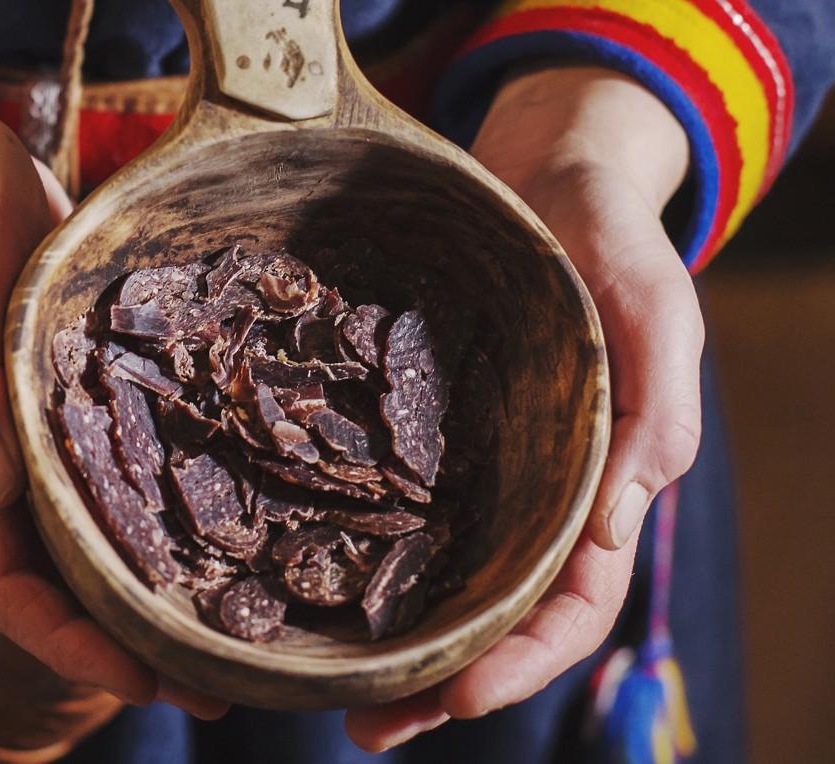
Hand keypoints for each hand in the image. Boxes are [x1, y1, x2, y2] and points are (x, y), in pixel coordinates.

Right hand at [0, 19, 228, 718]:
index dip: (61, 642)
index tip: (137, 676)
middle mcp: (4, 466)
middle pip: (61, 588)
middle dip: (129, 646)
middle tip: (222, 682)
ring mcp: (46, 440)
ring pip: (100, 544)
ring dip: (160, 595)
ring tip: (243, 629)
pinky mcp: (87, 405)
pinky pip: (129, 481)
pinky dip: (173, 520)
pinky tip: (236, 526)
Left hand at [346, 67, 702, 750]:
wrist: (545, 172)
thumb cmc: (610, 236)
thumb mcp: (654, 305)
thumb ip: (657, 400)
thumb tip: (622, 517)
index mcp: (598, 485)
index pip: (571, 604)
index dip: (523, 663)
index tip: (459, 700)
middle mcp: (529, 493)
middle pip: (492, 616)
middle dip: (439, 685)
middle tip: (365, 730)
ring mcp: (471, 468)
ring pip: (436, 579)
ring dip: (391, 645)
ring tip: (324, 693)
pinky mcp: (415, 432)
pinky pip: (385, 506)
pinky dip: (353, 555)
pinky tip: (300, 581)